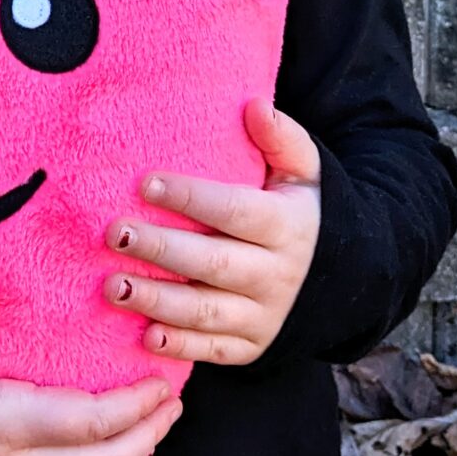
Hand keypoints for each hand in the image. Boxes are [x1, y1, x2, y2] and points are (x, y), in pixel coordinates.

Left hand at [103, 97, 321, 364]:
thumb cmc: (300, 211)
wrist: (343, 278)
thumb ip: (281, 139)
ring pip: (206, 310)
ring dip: (158, 301)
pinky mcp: (250, 345)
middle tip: (115, 233)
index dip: (191, 197)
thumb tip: (254, 105)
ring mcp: (264, 315)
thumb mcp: (305, 172)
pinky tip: (145, 336)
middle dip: (162, 249)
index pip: (235, 210)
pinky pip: (213, 350)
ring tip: (113, 285)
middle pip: (214, 262)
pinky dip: (180, 347)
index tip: (145, 182)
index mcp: (287, 226)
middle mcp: (277, 274)